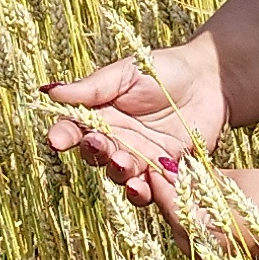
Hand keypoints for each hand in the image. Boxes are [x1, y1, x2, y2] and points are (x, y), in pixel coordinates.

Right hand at [42, 38, 227, 204]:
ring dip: (120, 174)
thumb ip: (91, 88)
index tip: (56, 140)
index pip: (74, 130)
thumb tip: (49, 92)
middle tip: (99, 145)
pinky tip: (150, 181)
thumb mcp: (125, 74)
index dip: (63, 136)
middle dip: (95, 153)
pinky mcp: (165, 173)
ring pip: (121, 176)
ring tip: (125, 164)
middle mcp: (116, 141)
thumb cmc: (163, 70)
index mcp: (100, 116)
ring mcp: (140, 159)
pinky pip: (152, 188)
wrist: (209, 82)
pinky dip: (150, 188)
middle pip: (96, 156)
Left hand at [153, 164, 258, 259]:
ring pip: (191, 243)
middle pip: (176, 227)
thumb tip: (179, 172)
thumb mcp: (236, 182)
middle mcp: (208, 252)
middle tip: (172, 181)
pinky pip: (209, 253)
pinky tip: (209, 219)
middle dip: (172, 204)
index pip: (171, 205)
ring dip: (186, 221)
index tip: (157, 168)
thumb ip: (203, 180)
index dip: (162, 184)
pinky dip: (204, 235)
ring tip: (191, 198)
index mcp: (204, 228)